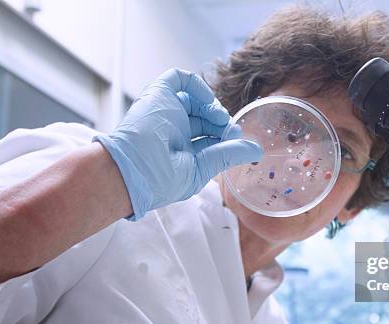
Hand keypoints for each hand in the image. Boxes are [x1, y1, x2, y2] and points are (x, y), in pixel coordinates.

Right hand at [94, 68, 261, 219]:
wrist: (132, 170)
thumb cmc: (161, 179)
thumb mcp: (202, 168)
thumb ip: (229, 155)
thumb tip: (257, 150)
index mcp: (181, 152)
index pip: (210, 138)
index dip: (226, 136)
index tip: (236, 140)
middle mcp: (173, 131)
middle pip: (206, 118)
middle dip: (222, 122)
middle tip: (230, 130)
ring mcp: (166, 112)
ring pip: (195, 100)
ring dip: (213, 107)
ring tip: (219, 119)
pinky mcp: (158, 95)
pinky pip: (178, 79)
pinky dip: (197, 85)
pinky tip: (207, 102)